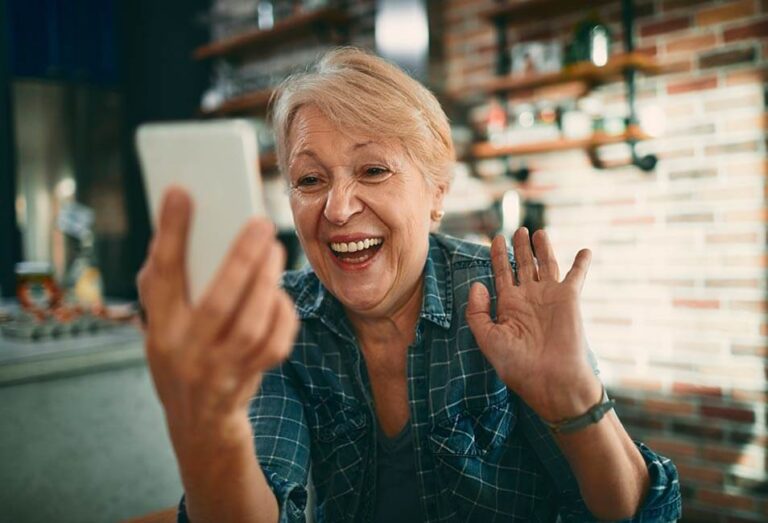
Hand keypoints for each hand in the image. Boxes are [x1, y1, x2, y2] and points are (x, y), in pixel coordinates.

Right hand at [137, 187, 298, 446]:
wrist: (197, 427)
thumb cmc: (181, 358)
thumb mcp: (162, 325)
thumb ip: (166, 285)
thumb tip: (177, 227)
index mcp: (159, 329)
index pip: (162, 276)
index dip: (170, 233)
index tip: (180, 190)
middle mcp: (185, 352)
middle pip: (218, 302)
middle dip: (241, 259)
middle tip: (261, 223)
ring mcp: (219, 371)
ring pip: (250, 326)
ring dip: (267, 284)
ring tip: (275, 252)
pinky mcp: (248, 379)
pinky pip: (273, 346)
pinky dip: (282, 317)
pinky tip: (281, 296)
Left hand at [466, 228, 600, 421]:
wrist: (550, 380)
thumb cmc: (517, 365)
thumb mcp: (488, 339)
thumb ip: (477, 311)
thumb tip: (477, 284)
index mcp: (508, 305)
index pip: (501, 272)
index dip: (497, 254)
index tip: (495, 238)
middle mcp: (528, 297)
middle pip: (522, 264)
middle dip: (519, 246)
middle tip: (518, 230)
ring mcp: (549, 296)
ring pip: (545, 264)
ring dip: (542, 248)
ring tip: (538, 232)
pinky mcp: (569, 298)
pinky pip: (576, 276)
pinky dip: (581, 263)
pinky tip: (585, 250)